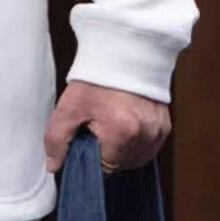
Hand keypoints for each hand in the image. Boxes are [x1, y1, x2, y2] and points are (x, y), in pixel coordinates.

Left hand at [44, 80, 170, 174]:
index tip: (87, 136)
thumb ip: (57, 139)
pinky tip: (125, 124)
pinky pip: (149, 146)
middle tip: (98, 125)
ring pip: (137, 157)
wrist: (122, 52)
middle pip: (122, 163)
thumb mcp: (69, 107)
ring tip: (112, 123)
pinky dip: (137, 141)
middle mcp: (145, 134)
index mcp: (122, 132)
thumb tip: (54, 166)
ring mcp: (158, 131)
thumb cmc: (97, 78)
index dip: (92, 154)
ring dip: (124, 148)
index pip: (105, 167)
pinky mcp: (165, 126)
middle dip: (108, 150)